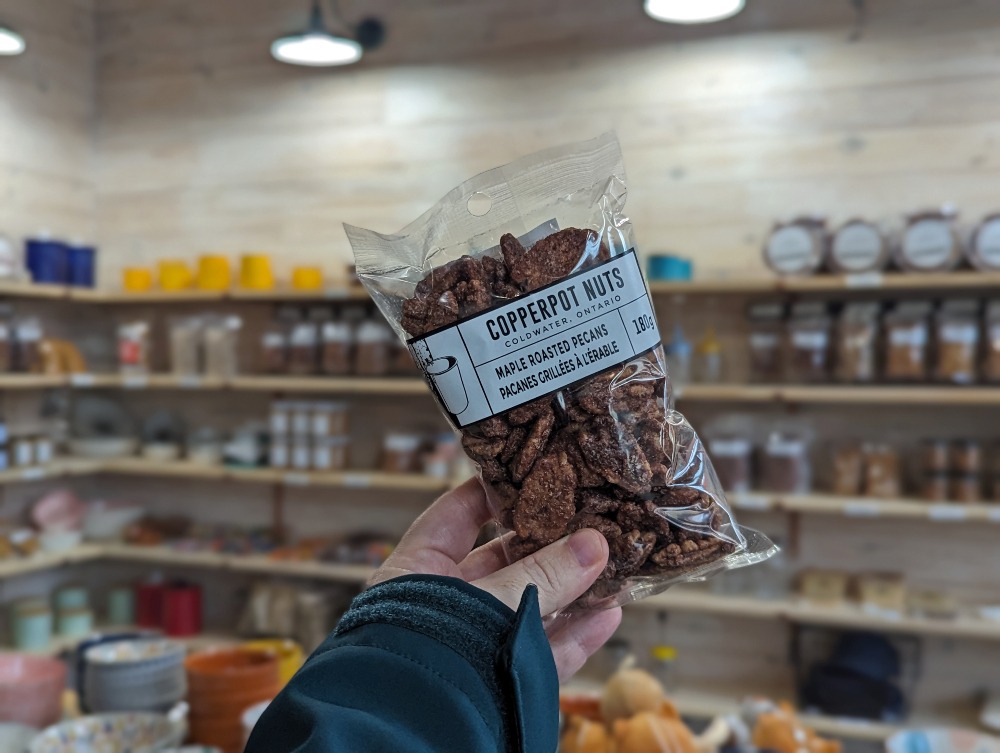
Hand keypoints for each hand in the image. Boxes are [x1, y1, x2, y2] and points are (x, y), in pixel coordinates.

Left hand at [369, 478, 621, 680]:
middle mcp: (443, 606)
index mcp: (415, 572)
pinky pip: (541, 653)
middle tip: (589, 522)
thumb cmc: (428, 656)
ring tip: (612, 568)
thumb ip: (542, 575)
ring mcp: (472, 645)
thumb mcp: (488, 602)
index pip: (453, 518)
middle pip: (501, 564)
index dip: (490, 493)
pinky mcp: (498, 683)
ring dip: (570, 591)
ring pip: (528, 609)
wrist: (412, 739)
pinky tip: (608, 616)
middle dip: (547, 546)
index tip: (531, 472)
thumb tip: (596, 543)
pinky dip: (574, 637)